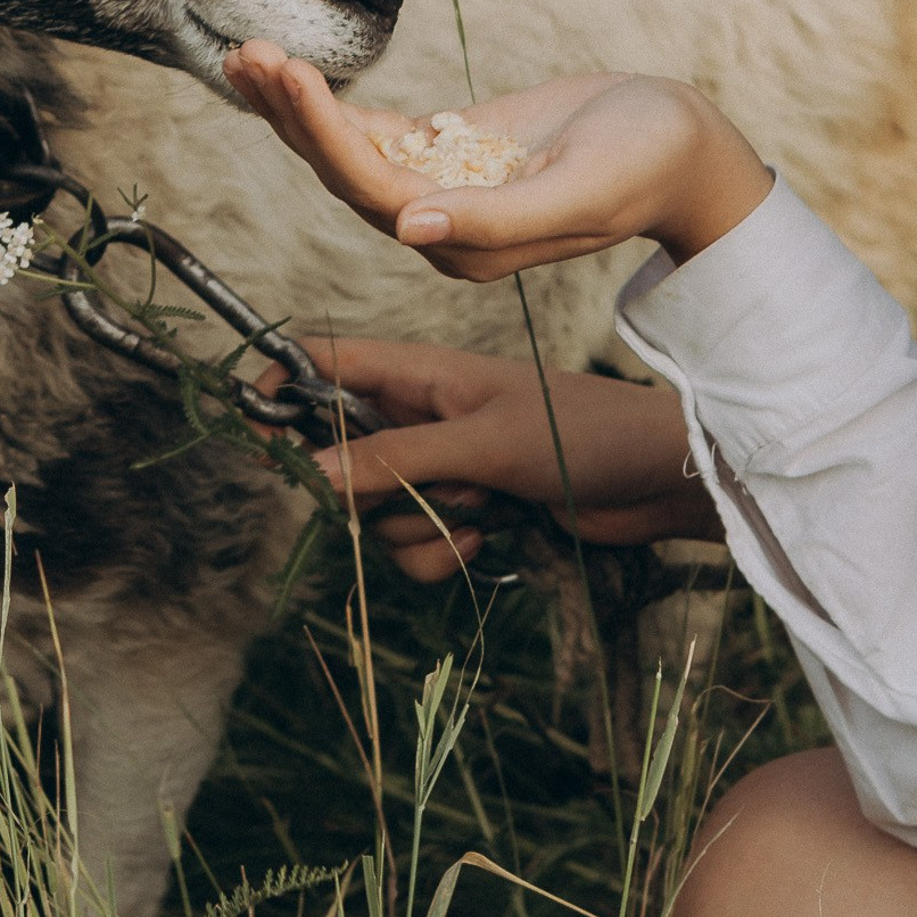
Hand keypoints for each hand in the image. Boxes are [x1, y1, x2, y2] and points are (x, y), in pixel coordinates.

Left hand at [221, 46, 773, 280]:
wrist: (682, 146)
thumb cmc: (645, 164)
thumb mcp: (580, 191)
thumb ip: (497, 219)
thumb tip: (409, 229)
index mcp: (468, 245)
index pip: (373, 188)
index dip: (325, 134)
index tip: (290, 71)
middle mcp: (442, 226)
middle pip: (343, 171)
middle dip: (291, 113)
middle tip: (247, 51)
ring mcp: (441, 188)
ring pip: (348, 150)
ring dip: (296, 106)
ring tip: (247, 54)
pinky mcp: (448, 151)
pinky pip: (374, 131)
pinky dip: (331, 103)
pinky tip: (288, 72)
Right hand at [274, 337, 713, 581]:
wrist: (653, 480)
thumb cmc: (579, 433)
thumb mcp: (481, 442)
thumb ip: (394, 457)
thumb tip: (312, 476)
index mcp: (417, 372)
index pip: (321, 362)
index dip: (279, 391)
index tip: (263, 443)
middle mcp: (418, 415)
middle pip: (336, 457)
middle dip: (363, 493)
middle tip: (410, 492)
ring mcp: (440, 465)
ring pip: (375, 513)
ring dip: (416, 529)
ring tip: (477, 513)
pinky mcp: (464, 511)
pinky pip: (413, 546)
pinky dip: (441, 554)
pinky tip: (490, 540)